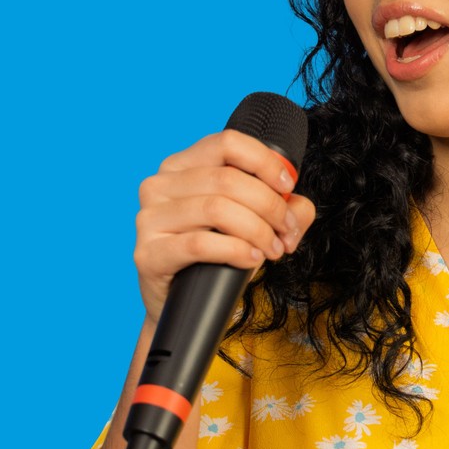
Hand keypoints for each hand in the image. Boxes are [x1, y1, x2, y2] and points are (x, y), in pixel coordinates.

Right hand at [133, 129, 317, 317]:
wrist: (181, 305)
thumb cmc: (215, 257)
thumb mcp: (250, 224)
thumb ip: (283, 208)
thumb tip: (299, 205)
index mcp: (182, 165)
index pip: (228, 143)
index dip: (265, 162)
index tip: (288, 188)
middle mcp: (159, 185)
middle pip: (228, 179)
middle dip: (270, 206)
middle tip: (286, 231)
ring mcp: (149, 218)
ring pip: (216, 209)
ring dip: (257, 230)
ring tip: (273, 250)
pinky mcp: (148, 253)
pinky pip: (200, 244)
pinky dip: (236, 250)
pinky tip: (252, 259)